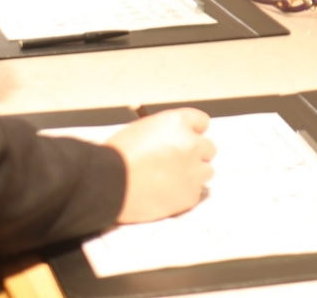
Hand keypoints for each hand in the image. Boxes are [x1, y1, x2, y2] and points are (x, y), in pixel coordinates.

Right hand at [106, 108, 216, 222]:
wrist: (108, 184)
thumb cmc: (117, 157)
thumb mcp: (142, 130)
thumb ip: (166, 132)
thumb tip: (177, 138)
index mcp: (177, 122)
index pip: (202, 122)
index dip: (193, 132)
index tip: (189, 139)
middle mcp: (190, 143)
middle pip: (208, 148)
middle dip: (195, 154)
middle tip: (177, 163)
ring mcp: (193, 170)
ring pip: (206, 171)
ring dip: (193, 174)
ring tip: (169, 179)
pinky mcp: (190, 194)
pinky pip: (196, 192)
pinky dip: (184, 193)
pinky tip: (165, 193)